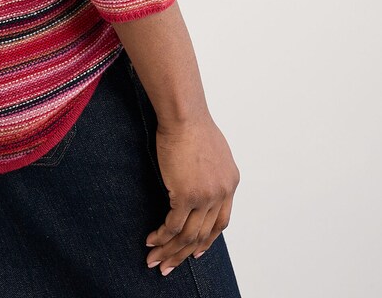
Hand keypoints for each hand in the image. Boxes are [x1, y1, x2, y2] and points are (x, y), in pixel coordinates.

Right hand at [145, 112, 239, 275]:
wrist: (184, 115)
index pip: (220, 222)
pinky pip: (173, 225)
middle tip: (169, 266)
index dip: (207, 240)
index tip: (195, 252)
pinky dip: (161, 236)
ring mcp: (206, 196)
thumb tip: (198, 179)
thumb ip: (210, 171)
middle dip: (184, 254)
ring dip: (170, 251)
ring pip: (188, 235)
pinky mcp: (186, 195)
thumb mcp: (212, 151)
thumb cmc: (191, 124)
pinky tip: (151, 241)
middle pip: (203, 234)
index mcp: (230, 183)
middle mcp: (222, 193)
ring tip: (155, 261)